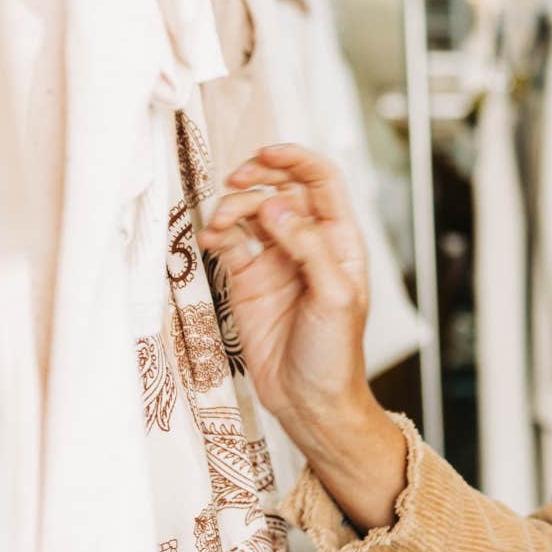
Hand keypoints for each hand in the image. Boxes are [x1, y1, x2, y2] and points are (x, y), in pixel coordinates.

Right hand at [198, 145, 369, 446]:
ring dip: (233, 207)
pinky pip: (230, 242)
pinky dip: (217, 233)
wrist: (309, 399)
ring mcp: (277, 259)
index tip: (267, 153)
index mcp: (341, 241)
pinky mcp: (248, 279)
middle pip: (283, 188)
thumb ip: (308, 248)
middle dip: (259, 176)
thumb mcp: (334, 297)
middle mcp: (309, 243)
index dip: (297, 160)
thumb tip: (277, 207)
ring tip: (221, 225)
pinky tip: (211, 239)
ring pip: (251, 212)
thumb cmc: (336, 353)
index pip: (322, 183)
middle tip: (237, 179)